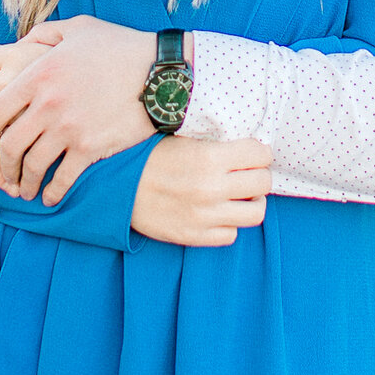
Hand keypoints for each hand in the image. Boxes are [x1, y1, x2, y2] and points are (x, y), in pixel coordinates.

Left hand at [0, 15, 163, 201]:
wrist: (160, 74)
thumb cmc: (119, 47)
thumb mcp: (77, 29)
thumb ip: (42, 35)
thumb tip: (19, 42)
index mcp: (36, 75)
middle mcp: (47, 104)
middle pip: (8, 145)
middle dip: (1, 165)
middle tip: (2, 174)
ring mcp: (68, 128)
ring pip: (32, 165)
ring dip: (23, 182)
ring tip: (24, 190)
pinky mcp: (91, 148)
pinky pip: (62, 178)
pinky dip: (52, 192)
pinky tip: (49, 198)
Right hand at [129, 136, 270, 247]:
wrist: (111, 187)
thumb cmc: (144, 157)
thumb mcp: (178, 138)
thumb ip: (212, 142)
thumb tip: (244, 141)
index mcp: (208, 157)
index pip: (260, 154)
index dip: (259, 151)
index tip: (251, 153)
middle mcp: (210, 188)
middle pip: (263, 183)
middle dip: (258, 174)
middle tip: (247, 172)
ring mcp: (204, 216)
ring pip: (256, 213)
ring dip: (251, 202)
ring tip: (239, 195)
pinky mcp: (194, 236)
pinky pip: (231, 235)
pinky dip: (229, 224)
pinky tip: (217, 212)